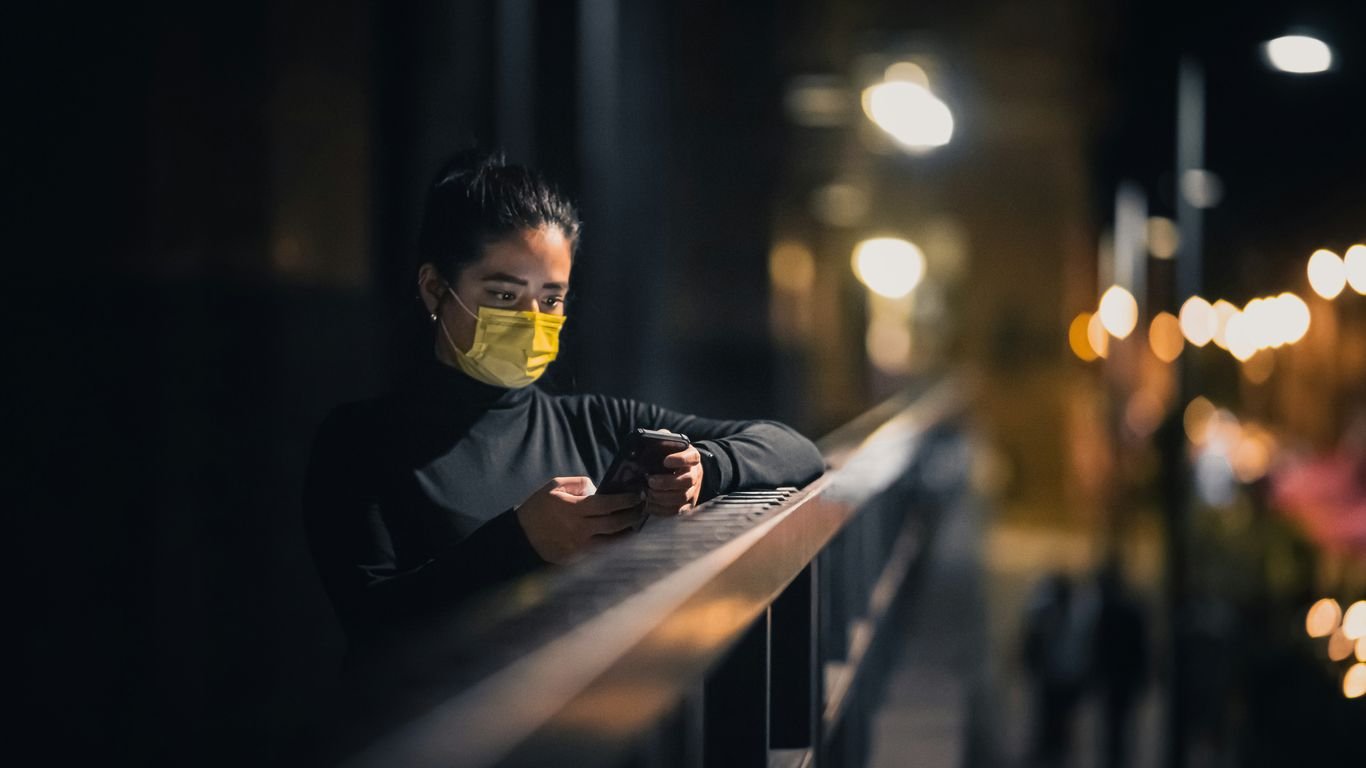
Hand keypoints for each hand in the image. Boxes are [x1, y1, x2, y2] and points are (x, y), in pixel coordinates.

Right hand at [515, 476, 643, 563]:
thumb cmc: (538, 507)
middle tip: (642, 509)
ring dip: (627, 534)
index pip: (608, 504)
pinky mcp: (578, 559)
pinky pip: (601, 552)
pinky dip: (614, 546)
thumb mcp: (554, 486)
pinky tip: (621, 539)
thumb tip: (599, 489)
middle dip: (633, 516)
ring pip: (612, 543)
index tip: (637, 496)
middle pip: (615, 524)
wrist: (521, 536)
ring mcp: (579, 547)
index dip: (626, 500)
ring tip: (636, 525)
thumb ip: (579, 483)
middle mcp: (579, 529)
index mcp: (574, 509)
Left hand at [645, 445, 703, 516]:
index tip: (666, 461)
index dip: (680, 460)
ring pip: (681, 498)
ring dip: (662, 497)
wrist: (684, 471)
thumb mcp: (670, 443)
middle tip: (650, 480)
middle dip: (666, 483)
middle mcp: (695, 475)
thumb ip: (662, 438)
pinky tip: (649, 503)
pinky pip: (676, 511)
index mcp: (692, 457)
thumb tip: (649, 439)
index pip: (691, 458)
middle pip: (686, 481)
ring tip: (647, 492)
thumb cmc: (672, 455)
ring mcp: (692, 491)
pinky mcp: (687, 505)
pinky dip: (661, 509)